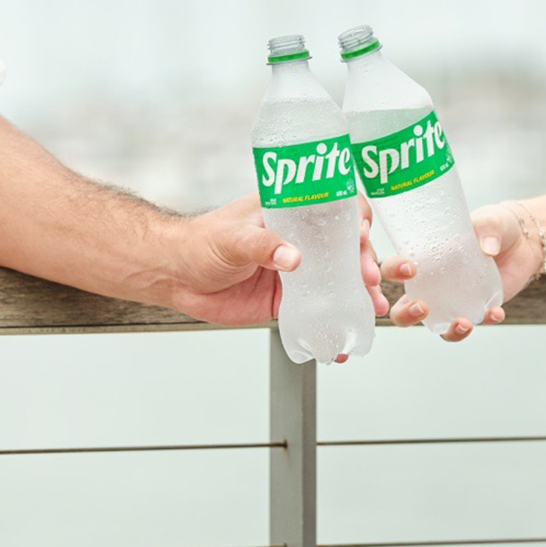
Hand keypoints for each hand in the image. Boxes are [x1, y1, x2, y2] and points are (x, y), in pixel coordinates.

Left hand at [155, 193, 388, 335]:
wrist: (176, 276)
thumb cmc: (199, 243)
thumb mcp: (232, 237)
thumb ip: (262, 246)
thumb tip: (293, 257)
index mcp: (289, 212)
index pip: (334, 207)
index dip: (355, 219)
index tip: (362, 235)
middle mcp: (299, 239)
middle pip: (345, 246)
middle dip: (364, 261)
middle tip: (369, 278)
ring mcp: (296, 270)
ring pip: (337, 279)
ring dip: (357, 293)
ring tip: (369, 308)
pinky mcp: (286, 299)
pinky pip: (317, 310)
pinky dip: (331, 323)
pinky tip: (341, 339)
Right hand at [380, 202, 539, 341]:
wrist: (523, 242)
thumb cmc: (494, 226)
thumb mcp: (489, 219)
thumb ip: (487, 228)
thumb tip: (488, 247)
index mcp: (423, 257)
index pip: (394, 267)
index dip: (393, 271)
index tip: (409, 268)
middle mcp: (432, 284)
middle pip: (402, 308)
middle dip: (406, 314)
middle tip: (422, 307)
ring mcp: (452, 300)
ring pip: (436, 326)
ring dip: (447, 331)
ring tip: (464, 323)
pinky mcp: (475, 309)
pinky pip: (473, 323)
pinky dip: (484, 321)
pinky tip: (496, 312)